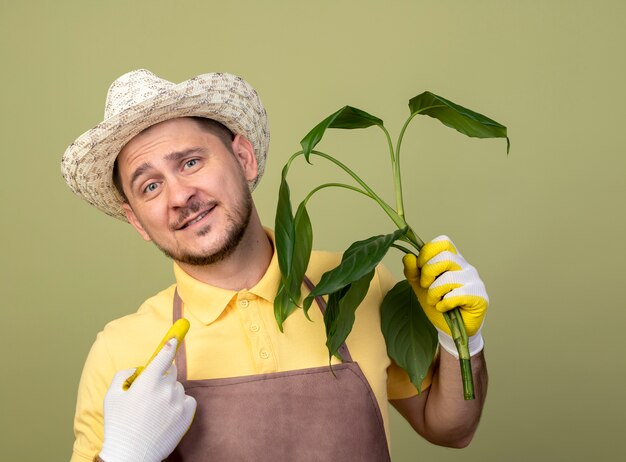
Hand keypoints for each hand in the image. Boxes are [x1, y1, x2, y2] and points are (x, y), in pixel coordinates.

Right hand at [99, 339, 196, 461]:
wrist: (132, 454)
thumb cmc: (119, 425)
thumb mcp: (112, 396)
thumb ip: (123, 375)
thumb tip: (137, 369)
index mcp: (148, 382)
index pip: (164, 356)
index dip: (170, 345)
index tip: (174, 338)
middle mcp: (166, 389)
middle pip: (170, 371)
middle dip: (162, 376)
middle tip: (150, 390)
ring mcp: (178, 402)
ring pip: (177, 387)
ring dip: (169, 392)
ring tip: (154, 409)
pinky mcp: (187, 415)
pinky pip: (188, 400)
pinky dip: (179, 403)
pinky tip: (166, 413)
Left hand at [403, 235, 487, 355]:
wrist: (449, 330)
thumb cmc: (437, 304)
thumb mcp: (420, 287)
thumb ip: (413, 271)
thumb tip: (408, 256)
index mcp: (452, 260)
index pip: (443, 242)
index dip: (427, 252)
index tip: (419, 267)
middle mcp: (465, 267)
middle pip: (445, 257)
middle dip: (428, 273)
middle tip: (425, 286)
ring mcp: (474, 281)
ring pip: (449, 278)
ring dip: (434, 292)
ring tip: (434, 301)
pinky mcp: (480, 297)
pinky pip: (458, 294)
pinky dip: (445, 303)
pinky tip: (444, 308)